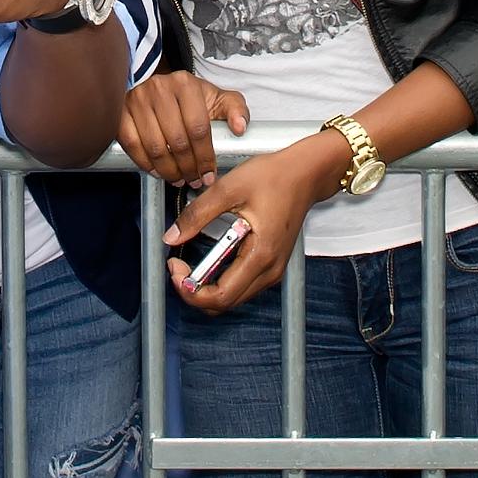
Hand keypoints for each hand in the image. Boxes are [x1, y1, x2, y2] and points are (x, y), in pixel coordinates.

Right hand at [117, 72, 249, 184]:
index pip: (198, 128)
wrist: (156, 84)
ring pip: (154, 146)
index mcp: (186, 85)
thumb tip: (240, 128)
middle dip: (188, 168)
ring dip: (168, 170)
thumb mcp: (216, 98)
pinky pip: (131, 144)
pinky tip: (156, 170)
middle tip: (194, 180)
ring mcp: (137, 100)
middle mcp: (160, 89)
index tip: (209, 173)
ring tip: (178, 178)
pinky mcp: (120, 111)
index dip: (205, 157)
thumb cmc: (188, 96)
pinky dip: (144, 163)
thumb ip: (235, 110)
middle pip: (176, 141)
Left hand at [162, 132, 351, 312]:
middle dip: (193, 291)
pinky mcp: (270, 265)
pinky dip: (218, 280)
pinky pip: (240, 285)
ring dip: (205, 287)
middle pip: (224, 303)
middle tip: (177, 267)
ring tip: (189, 263)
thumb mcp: (228, 189)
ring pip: (231, 298)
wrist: (306, 173)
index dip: (190, 290)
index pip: (220, 296)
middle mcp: (269, 270)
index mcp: (260, 255)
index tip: (175, 269)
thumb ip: (197, 214)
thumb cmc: (276, 177)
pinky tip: (208, 258)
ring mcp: (272, 270)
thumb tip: (172, 236)